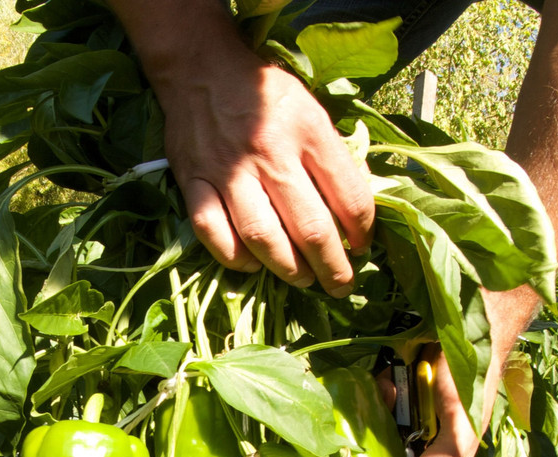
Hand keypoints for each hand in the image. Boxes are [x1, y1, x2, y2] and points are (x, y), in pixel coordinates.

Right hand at [158, 54, 373, 296]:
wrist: (202, 69)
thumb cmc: (265, 94)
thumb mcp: (312, 111)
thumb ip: (332, 157)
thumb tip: (353, 212)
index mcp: (309, 131)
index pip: (349, 197)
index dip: (363, 232)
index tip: (363, 247)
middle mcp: (271, 154)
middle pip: (310, 228)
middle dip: (333, 267)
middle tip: (341, 285)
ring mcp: (229, 171)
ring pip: (263, 237)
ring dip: (288, 269)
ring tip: (304, 280)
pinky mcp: (193, 181)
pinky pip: (213, 232)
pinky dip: (235, 257)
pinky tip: (252, 263)